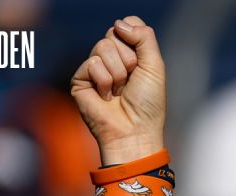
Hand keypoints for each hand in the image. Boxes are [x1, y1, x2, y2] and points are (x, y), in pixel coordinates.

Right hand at [71, 17, 165, 164]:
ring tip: (120, 91)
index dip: (136, 38)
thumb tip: (119, 23)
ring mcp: (95, 68)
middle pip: (114, 33)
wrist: (134, 131)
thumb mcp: (155, 66)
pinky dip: (104, 81)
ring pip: (103, 46)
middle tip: (131, 81)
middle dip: (128, 58)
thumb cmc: (148, 104)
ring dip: (118, 72)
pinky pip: (92, 64)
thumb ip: (144, 37)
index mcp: (131, 53)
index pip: (128, 24)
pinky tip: (106, 97)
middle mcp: (112, 58)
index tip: (142, 63)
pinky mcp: (80, 79)